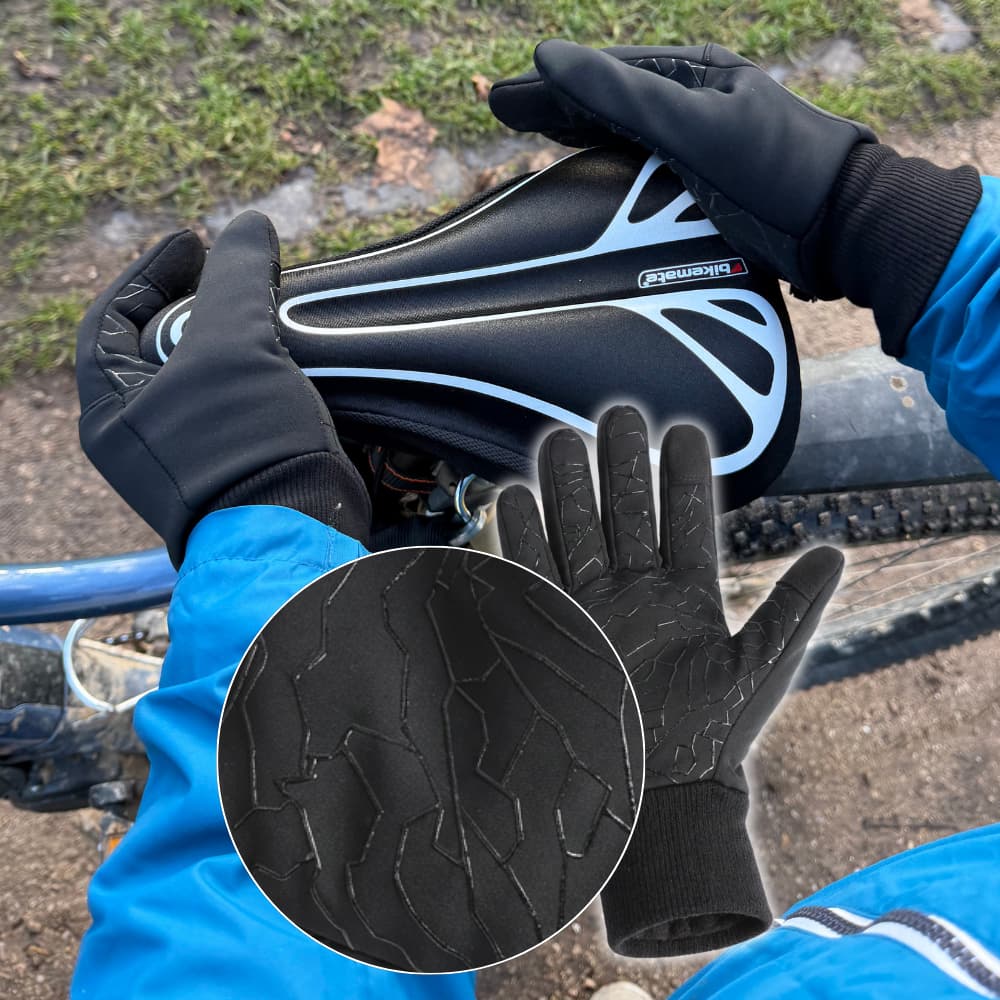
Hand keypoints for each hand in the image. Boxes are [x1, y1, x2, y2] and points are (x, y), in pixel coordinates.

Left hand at [77, 211, 370, 566]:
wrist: (296, 529)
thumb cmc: (246, 445)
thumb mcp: (233, 345)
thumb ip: (237, 277)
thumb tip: (250, 225)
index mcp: (111, 410)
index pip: (111, 318)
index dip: (152, 272)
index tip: (198, 242)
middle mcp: (140, 435)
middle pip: (159, 346)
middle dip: (200, 307)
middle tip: (239, 278)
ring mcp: (187, 455)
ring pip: (204, 377)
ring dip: (235, 341)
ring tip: (270, 312)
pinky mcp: (232, 467)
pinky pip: (236, 406)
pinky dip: (257, 376)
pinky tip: (288, 358)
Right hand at [490, 40, 874, 298]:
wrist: (842, 226)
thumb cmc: (776, 169)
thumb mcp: (693, 124)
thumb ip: (621, 94)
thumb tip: (547, 57)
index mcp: (694, 75)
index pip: (603, 74)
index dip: (548, 86)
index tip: (499, 99)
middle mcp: (696, 104)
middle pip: (610, 100)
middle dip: (556, 107)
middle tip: (504, 115)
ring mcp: (702, 146)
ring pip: (626, 135)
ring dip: (581, 136)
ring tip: (540, 141)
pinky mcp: (709, 187)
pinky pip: (645, 169)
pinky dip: (612, 169)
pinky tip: (594, 180)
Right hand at [497, 404, 842, 955]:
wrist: (659, 793)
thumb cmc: (714, 734)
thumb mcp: (761, 666)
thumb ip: (792, 607)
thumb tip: (832, 550)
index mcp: (686, 596)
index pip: (686, 519)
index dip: (684, 475)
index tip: (682, 429)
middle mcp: (636, 593)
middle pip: (625, 514)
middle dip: (621, 465)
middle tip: (618, 412)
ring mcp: (594, 607)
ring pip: (578, 532)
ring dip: (570, 488)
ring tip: (564, 438)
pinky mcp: (557, 628)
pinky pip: (537, 573)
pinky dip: (525, 537)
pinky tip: (517, 497)